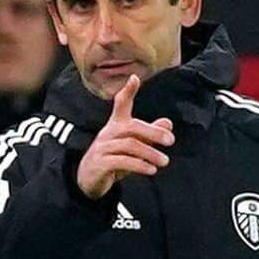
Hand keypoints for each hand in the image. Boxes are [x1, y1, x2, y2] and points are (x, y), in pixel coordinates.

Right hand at [75, 74, 174, 200]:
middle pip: (131, 127)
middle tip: (170, 140)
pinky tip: (150, 170)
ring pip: (129, 145)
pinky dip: (139, 165)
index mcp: (116, 126)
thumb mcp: (133, 146)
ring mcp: (102, 148)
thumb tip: (168, 123)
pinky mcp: (99, 164)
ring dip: (150, 153)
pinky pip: (121, 161)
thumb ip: (149, 134)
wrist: (88, 180)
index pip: (120, 104)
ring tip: (164, 161)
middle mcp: (108, 133)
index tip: (134, 78)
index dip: (127, 91)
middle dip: (153, 132)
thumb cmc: (112, 159)